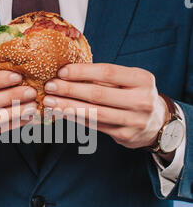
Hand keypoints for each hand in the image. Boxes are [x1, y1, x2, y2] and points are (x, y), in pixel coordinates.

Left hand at [43, 63, 169, 150]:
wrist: (156, 123)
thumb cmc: (135, 95)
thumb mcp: (129, 80)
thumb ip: (105, 77)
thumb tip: (67, 71)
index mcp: (142, 79)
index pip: (107, 72)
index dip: (82, 72)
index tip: (61, 71)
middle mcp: (141, 100)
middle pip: (98, 94)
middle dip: (69, 90)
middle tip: (49, 87)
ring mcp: (134, 120)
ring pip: (95, 112)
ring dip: (68, 107)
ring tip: (50, 103)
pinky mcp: (125, 135)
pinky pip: (96, 125)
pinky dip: (76, 118)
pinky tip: (62, 113)